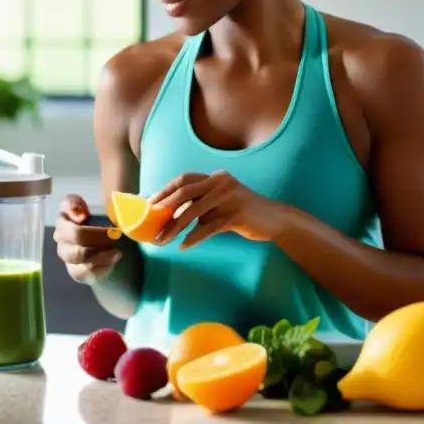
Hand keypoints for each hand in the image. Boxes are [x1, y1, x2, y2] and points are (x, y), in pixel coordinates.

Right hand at [54, 194, 122, 282]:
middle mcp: (62, 232)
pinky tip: (112, 261)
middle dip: (98, 235)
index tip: (86, 216)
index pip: (66, 205)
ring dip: (100, 253)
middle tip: (116, 235)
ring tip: (117, 251)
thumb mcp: (112, 209)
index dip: (73, 209)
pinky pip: (82, 272)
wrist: (113, 249)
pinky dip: (100, 267)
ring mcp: (66, 253)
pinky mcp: (74, 271)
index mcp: (69, 212)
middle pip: (75, 234)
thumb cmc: (108, 225)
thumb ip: (106, 200)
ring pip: (77, 255)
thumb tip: (83, 214)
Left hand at [149, 171, 280, 248]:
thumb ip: (198, 203)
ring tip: (162, 241)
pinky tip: (183, 246)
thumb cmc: (241, 212)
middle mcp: (221, 182)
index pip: (184, 179)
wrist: (274, 220)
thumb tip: (167, 214)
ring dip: (174, 227)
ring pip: (194, 212)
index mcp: (215, 177)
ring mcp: (230, 197)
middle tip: (152, 224)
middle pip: (185, 192)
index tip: (150, 204)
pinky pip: (209, 227)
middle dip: (165, 208)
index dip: (165, 190)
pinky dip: (194, 237)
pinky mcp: (237, 214)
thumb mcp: (218, 203)